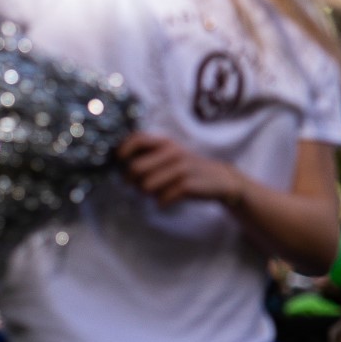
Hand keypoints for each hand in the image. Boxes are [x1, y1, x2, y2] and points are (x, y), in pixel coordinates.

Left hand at [115, 133, 243, 207]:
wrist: (220, 180)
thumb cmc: (187, 169)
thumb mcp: (170, 155)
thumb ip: (149, 156)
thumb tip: (120, 166)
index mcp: (165, 142)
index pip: (137, 138)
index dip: (123, 150)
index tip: (120, 162)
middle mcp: (172, 152)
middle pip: (135, 169)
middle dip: (132, 182)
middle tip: (138, 186)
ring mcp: (181, 168)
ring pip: (146, 186)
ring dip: (148, 194)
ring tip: (158, 192)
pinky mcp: (188, 185)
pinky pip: (162, 199)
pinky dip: (162, 203)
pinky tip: (169, 200)